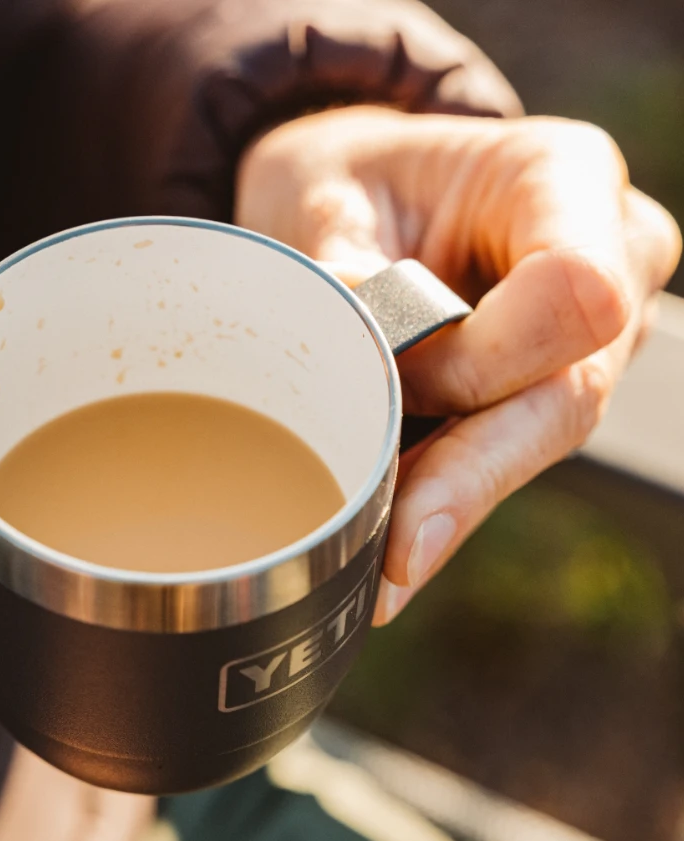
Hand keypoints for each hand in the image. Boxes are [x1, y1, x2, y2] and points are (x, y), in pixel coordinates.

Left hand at [235, 106, 680, 623]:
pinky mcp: (547, 384)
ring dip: (454, 503)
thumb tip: (354, 371)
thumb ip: (344, 274)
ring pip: (539, 439)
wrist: (363, 193)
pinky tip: (390, 552)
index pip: (574, 292)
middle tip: (392, 562)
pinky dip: (444, 497)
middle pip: (567, 395)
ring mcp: (587, 334)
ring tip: (380, 575)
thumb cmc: (348, 180)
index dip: (484, 357)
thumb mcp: (322, 194)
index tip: (392, 381)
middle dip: (470, 477)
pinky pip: (505, 450)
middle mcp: (604, 258)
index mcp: (560, 179)